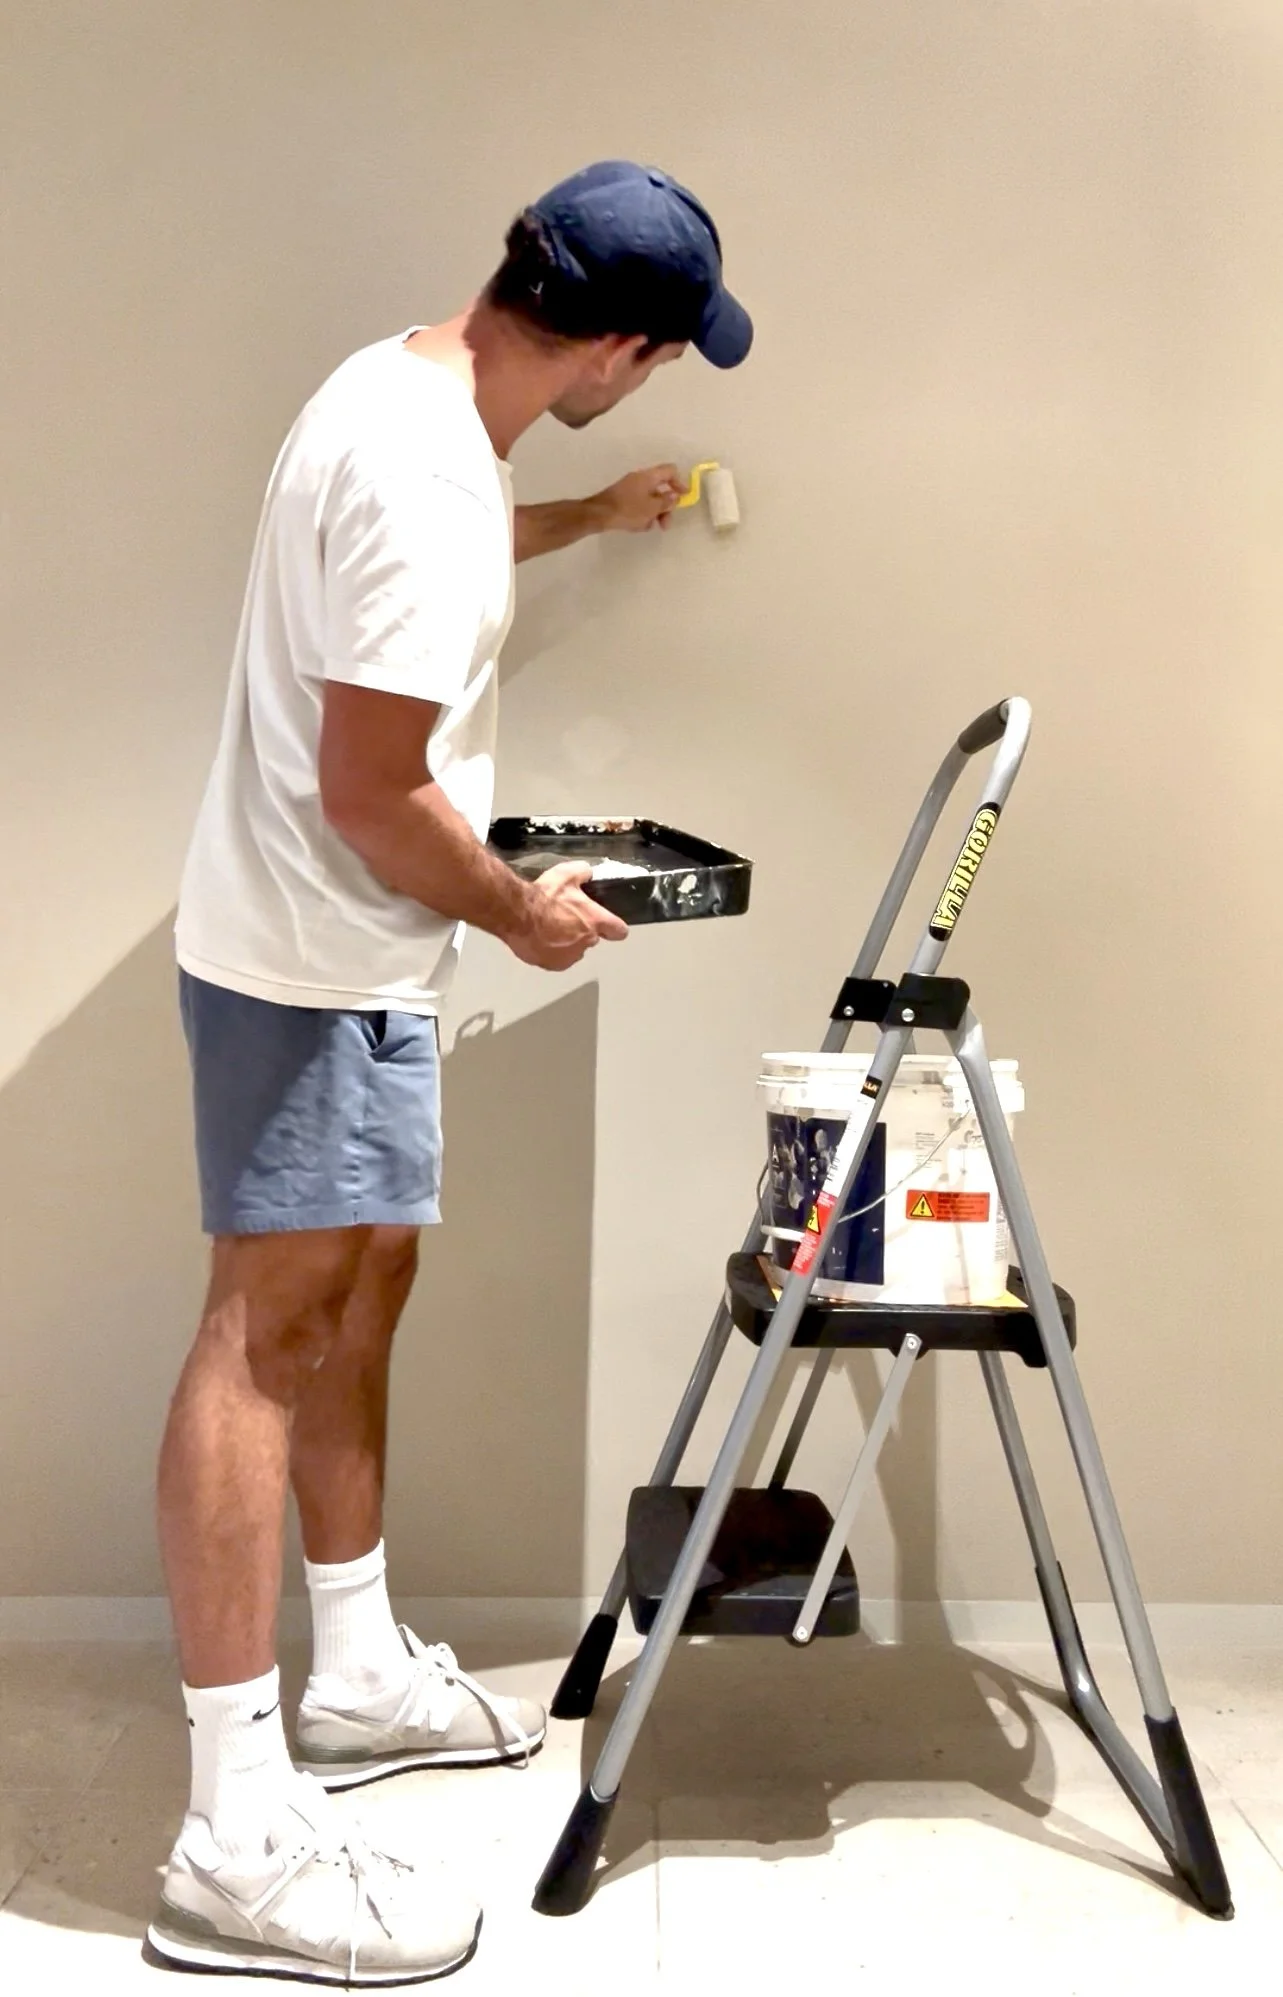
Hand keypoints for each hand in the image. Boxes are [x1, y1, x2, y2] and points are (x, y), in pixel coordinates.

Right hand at [504, 861, 628, 970]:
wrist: (517, 915)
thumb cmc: (544, 896)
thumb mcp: (566, 874)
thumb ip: (582, 872)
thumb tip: (587, 872)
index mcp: (595, 921)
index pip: (619, 931)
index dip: (614, 927)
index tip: (607, 925)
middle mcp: (586, 942)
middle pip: (591, 939)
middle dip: (581, 930)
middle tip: (564, 917)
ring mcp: (569, 957)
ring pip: (573, 951)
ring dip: (566, 942)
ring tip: (549, 929)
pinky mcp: (552, 965)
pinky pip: (555, 959)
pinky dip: (549, 952)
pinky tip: (539, 939)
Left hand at [593, 465, 683, 534]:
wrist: (599, 514)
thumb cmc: (628, 509)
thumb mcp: (652, 508)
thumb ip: (666, 502)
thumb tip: (675, 496)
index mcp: (649, 476)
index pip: (670, 471)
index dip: (679, 483)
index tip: (684, 497)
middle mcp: (640, 479)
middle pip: (660, 490)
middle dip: (665, 507)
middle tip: (665, 524)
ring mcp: (630, 489)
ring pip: (649, 500)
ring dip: (653, 514)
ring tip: (647, 526)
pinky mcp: (622, 499)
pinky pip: (638, 505)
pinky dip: (641, 515)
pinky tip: (637, 526)